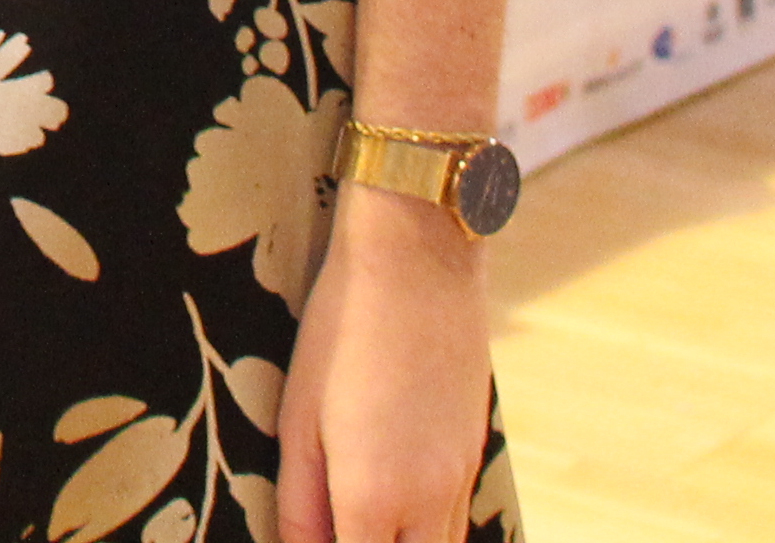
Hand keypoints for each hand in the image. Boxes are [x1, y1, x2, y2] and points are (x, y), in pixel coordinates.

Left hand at [279, 196, 494, 542]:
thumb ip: (300, 504)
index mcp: (373, 496)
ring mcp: (462, 477)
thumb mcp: (298, 418)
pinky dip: (426, 528)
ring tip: (359, 517)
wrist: (419, 259)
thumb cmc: (342, 330)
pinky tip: (391, 498)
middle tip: (341, 526)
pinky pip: (456, 518)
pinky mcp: (477, 451)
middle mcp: (429, 500)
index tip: (310, 539)